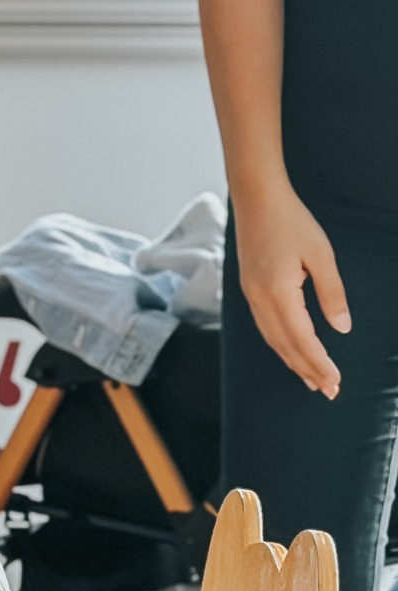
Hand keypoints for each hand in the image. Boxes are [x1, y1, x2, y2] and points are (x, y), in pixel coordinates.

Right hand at [237, 182, 350, 397]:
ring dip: (292, 361)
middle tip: (327, 391)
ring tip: (311, 379)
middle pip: (284, 345)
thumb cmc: (292, 222)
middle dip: (306, 369)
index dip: (319, 362)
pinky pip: (265, 327)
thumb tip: (341, 328)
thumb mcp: (322, 255)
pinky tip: (291, 350)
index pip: (302, 338)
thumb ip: (332, 293)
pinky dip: (280, 345)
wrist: (257, 200)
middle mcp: (260, 299)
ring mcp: (251, 295)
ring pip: (272, 339)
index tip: (336, 381)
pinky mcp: (250, 289)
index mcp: (278, 292)